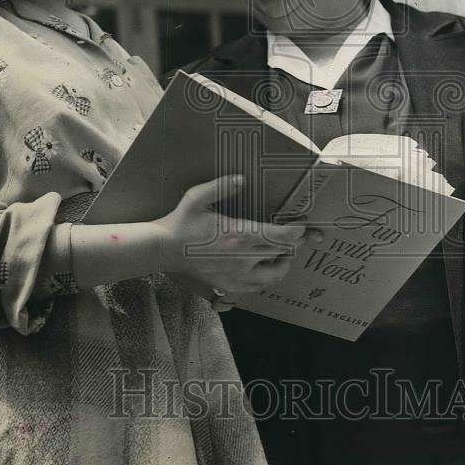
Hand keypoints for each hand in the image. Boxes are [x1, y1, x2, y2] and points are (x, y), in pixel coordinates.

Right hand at [157, 175, 308, 298]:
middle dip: (295, 243)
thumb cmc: (181, 221)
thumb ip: (222, 186)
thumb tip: (242, 178)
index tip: (301, 223)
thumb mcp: (198, 197)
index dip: (297, 230)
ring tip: (283, 252)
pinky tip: (264, 267)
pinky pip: (258, 286)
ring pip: (275, 274)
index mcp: (239, 235)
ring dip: (283, 262)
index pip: (281, 236)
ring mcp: (237, 275)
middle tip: (301, 234)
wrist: (164, 249)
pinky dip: (267, 277)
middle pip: (283, 254)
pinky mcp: (230, 286)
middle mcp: (243, 259)